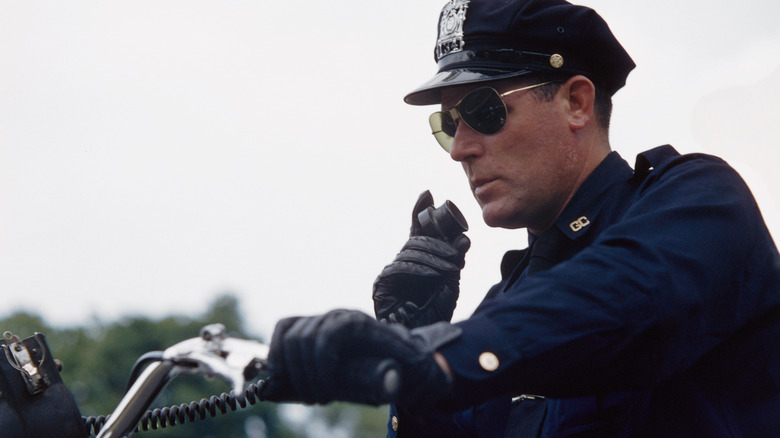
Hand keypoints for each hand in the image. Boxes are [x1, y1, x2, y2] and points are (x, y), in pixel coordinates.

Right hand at [262, 309, 459, 408]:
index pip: (325, 337)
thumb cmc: (402, 363)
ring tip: (308, 394)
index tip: (325, 394)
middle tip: (317, 400)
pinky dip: (278, 353)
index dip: (319, 367)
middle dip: (304, 376)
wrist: (398, 354)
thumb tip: (392, 378)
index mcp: (358, 323)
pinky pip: (283, 330)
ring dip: (290, 369)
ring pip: (289, 336)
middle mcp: (337, 315)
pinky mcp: (309, 325)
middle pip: (303, 340)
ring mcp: (322, 319)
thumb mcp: (406, 366)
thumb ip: (400, 370)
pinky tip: (283, 375)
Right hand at [373, 191, 469, 327]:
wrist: (420, 337)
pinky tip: (436, 274)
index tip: (428, 194)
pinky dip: (422, 269)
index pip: (418, 231)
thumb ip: (455, 261)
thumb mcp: (451, 283)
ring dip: (435, 256)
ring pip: (412, 251)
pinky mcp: (384, 283)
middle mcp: (403, 262)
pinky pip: (403, 266)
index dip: (420, 212)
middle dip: (439, 240)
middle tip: (457, 248)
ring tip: (451, 267)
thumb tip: (464, 239)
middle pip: (418, 239)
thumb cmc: (435, 312)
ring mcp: (392, 272)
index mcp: (418, 260)